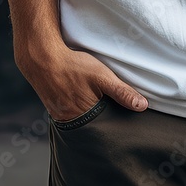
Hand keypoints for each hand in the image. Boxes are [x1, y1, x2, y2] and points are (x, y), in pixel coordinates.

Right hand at [13, 33, 148, 121]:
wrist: (42, 58)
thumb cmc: (73, 66)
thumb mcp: (102, 77)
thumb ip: (122, 92)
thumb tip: (143, 106)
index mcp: (85, 118)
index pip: (106, 128)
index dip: (115, 124)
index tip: (124, 119)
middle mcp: (71, 121)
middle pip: (92, 126)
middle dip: (103, 121)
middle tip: (111, 110)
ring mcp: (60, 115)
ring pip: (80, 120)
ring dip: (89, 114)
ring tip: (97, 104)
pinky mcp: (53, 107)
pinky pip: (69, 113)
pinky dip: (77, 109)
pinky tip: (80, 98)